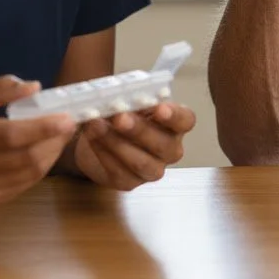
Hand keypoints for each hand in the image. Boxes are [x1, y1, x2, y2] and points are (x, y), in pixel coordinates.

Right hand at [0, 76, 76, 205]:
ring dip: (52, 154)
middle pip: (24, 158)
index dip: (42, 127)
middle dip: (54, 141)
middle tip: (70, 124)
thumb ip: (0, 88)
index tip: (67, 117)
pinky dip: (40, 168)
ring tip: (61, 136)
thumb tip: (34, 87)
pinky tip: (45, 151)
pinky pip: (23, 186)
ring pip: (28, 174)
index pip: (10, 135)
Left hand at [73, 102, 195, 190]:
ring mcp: (152, 169)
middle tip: (120, 117)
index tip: (160, 108)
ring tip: (97, 126)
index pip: (185, 120)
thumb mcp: (130, 99)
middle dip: (140, 130)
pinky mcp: (129, 182)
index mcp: (175, 124)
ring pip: (141, 162)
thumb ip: (130, 97)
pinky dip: (103, 152)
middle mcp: (169, 149)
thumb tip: (119, 95)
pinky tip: (92, 137)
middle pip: (163, 144)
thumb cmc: (124, 112)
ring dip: (117, 143)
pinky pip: (118, 171)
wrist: (101, 135)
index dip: (175, 116)